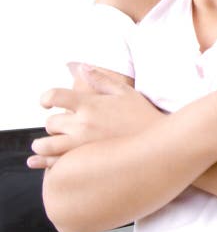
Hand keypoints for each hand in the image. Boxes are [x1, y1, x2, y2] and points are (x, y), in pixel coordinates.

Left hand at [27, 65, 162, 168]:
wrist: (158, 143)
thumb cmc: (143, 116)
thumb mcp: (125, 92)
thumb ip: (101, 79)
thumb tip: (82, 67)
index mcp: (90, 104)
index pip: (54, 96)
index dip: (46, 98)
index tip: (47, 103)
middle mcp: (83, 124)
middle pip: (50, 123)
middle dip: (55, 124)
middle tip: (64, 126)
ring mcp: (82, 145)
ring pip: (46, 145)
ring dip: (44, 144)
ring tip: (47, 145)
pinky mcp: (85, 163)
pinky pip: (55, 164)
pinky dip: (46, 162)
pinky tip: (45, 160)